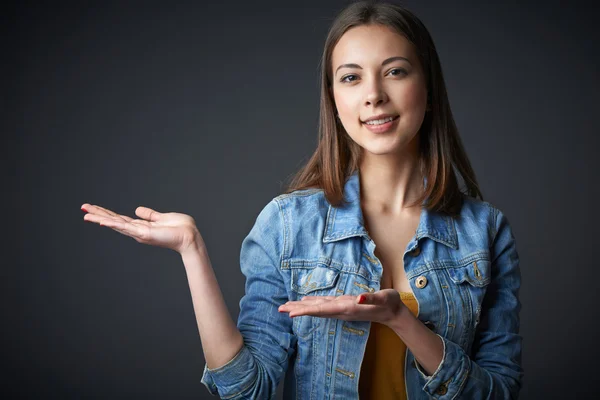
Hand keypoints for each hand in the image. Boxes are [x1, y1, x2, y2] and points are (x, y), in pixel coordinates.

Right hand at [81, 203, 203, 253]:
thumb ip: (149, 215)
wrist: (190, 237)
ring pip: (116, 224)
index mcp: (141, 226)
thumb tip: (137, 209)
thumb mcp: (161, 218)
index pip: (119, 219)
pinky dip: (113, 224)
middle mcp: (137, 231)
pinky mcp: (144, 233)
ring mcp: (139, 233)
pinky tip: (102, 221)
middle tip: (83, 208)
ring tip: (86, 214)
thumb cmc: (180, 228)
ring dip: (100, 218)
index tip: (93, 208)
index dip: (106, 213)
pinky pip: (126, 227)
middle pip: (113, 221)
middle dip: (98, 214)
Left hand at [278, 289, 406, 325]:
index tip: (291, 314)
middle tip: (280, 309)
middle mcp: (341, 310)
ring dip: (302, 307)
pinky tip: (305, 302)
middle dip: (298, 310)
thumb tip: (360, 298)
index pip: (323, 310)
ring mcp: (342, 309)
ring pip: (318, 308)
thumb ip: (372, 298)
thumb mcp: (384, 298)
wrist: (394, 313)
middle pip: (316, 311)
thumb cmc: (390, 303)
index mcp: (348, 308)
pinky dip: (312, 304)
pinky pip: (324, 306)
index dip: (306, 311)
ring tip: (287, 306)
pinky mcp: (344, 306)